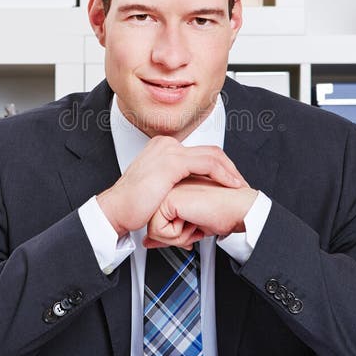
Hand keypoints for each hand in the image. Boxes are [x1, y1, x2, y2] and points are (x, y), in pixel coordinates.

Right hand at [97, 137, 246, 235]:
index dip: (219, 166)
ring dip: (230, 171)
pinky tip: (230, 185)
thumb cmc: (133, 204)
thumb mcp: (158, 187)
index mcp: (163, 148)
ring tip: (238, 185)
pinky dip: (223, 175)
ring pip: (212, 155)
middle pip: (209, 150)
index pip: (200, 151)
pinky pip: (208, 164)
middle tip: (238, 183)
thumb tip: (189, 190)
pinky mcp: (173, 162)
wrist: (116, 210)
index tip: (229, 180)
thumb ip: (175, 182)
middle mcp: (167, 145)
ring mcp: (170, 151)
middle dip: (229, 167)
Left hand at [144, 176, 258, 248]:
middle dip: (176, 237)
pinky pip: (158, 232)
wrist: (239, 208)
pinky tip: (193, 221)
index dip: (176, 234)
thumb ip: (167, 234)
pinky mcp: (168, 198)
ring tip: (195, 222)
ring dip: (178, 237)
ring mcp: (166, 191)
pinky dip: (177, 235)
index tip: (194, 224)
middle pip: (153, 228)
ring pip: (153, 231)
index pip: (156, 223)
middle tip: (195, 225)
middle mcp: (166, 188)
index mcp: (171, 189)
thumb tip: (148, 242)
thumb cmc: (223, 214)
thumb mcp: (188, 227)